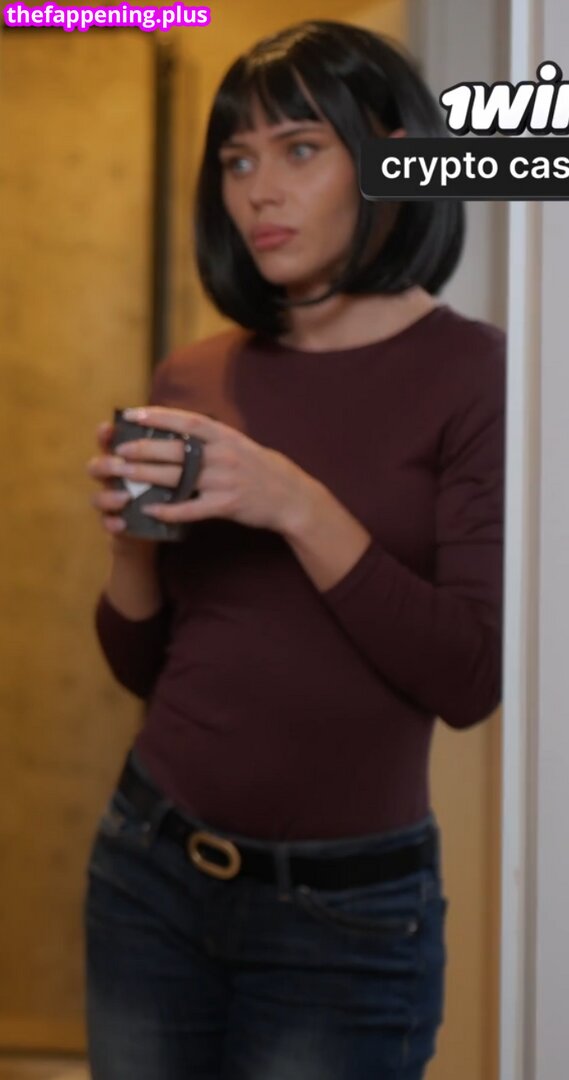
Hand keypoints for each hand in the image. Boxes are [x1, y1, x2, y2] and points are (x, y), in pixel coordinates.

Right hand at [86, 421, 158, 557]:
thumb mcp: (170, 470)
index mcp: (124, 460)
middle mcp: (112, 479)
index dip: (104, 434)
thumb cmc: (164, 489)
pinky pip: (106, 523)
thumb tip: (186, 434)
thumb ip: (170, 453)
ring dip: (108, 496)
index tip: (109, 427)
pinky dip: (112, 523)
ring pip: (96, 497)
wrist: (158, 526)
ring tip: (125, 497)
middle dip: (105, 465)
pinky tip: (122, 524)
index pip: (109, 442)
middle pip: (96, 467)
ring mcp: (111, 502)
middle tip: (121, 465)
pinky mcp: (114, 523)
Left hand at [114, 406, 319, 533]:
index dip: (159, 416)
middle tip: (120, 450)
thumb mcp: (239, 444)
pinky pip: (192, 509)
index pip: (188, 421)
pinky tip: (151, 509)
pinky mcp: (228, 505)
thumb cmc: (259, 469)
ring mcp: (226, 481)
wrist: (290, 497)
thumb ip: (211, 438)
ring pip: (179, 478)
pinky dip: (170, 509)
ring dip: (149, 477)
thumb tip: (176, 429)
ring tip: (125, 477)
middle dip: (145, 450)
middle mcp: (225, 455)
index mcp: (226, 436)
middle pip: (177, 451)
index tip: (134, 414)